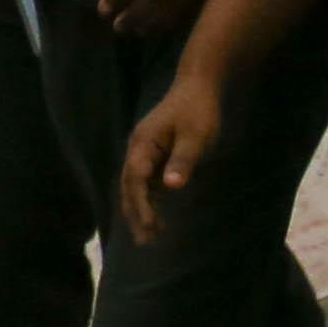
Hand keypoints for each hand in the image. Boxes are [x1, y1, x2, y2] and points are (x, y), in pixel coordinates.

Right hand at [115, 72, 227, 247]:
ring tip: (148, 236)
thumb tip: (171, 186)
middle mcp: (138, 148)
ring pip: (134, 186)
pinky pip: (144, 181)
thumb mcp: (195, 135)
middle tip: (144, 241)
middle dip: (135, 213)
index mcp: (144, 143)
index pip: (136, 179)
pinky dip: (147, 200)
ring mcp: (143, 151)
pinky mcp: (153, 154)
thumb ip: (183, 160)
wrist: (197, 85)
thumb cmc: (198, 110)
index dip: (141, 204)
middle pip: (130, 186)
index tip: (150, 226)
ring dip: (139, 210)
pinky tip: (155, 216)